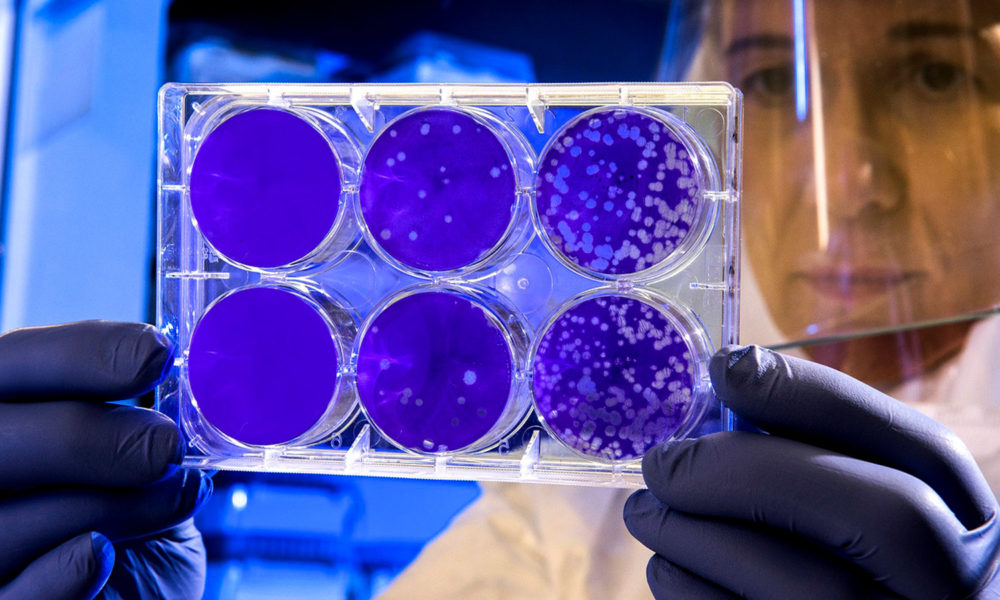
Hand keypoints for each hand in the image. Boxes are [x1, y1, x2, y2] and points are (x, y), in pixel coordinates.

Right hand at [0, 321, 211, 599]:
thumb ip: (144, 428)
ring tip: (173, 498)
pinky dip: (62, 573)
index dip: (80, 353)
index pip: (13, 363)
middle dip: (89, 436)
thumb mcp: (143, 471)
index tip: (155, 352)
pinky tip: (101, 555)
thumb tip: (197, 380)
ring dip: (105, 505)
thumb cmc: (135, 532)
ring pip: (3, 522)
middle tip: (165, 446)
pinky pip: (14, 596)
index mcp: (5, 419)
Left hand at [623, 345, 999, 598]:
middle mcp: (950, 588)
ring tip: (648, 511)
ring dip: (691, 534)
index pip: (924, 449)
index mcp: (966, 526)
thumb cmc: (850, 565)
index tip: (726, 368)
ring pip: (795, 582)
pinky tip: (670, 562)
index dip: (820, 399)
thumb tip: (729, 384)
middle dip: (750, 472)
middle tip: (662, 461)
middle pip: (874, 515)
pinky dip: (686, 586)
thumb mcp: (868, 504)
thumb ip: (822, 455)